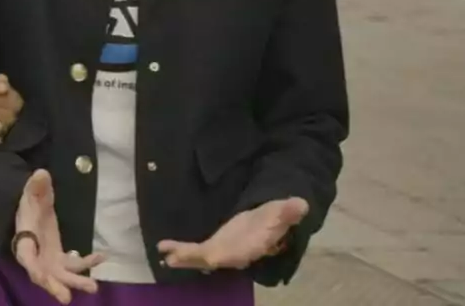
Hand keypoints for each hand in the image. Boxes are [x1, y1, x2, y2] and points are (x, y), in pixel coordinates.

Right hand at [14, 170, 102, 303]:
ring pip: (61, 276)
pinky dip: (87, 264)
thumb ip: (36, 185)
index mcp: (24, 241)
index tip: (40, 276)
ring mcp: (49, 260)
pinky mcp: (60, 259)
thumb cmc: (28, 202)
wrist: (32, 208)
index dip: (32, 267)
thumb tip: (42, 174)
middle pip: (44, 276)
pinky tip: (101, 256)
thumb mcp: (31, 192)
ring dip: (76, 282)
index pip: (26, 256)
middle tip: (66, 297)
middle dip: (55, 286)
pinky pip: (74, 266)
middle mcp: (36, 257)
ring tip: (93, 287)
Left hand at [157, 197, 308, 271]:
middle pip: (213, 258)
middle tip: (174, 258)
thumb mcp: (282, 211)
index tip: (209, 259)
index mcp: (251, 247)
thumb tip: (301, 204)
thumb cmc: (275, 216)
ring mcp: (222, 251)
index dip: (223, 256)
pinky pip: (195, 250)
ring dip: (184, 257)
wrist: (270, 221)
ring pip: (201, 257)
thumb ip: (288, 211)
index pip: (237, 254)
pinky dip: (180, 249)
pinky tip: (163, 247)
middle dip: (195, 259)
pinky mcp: (214, 245)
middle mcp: (235, 253)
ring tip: (166, 255)